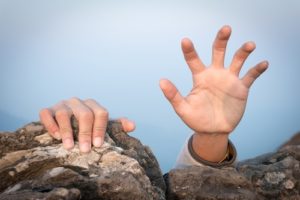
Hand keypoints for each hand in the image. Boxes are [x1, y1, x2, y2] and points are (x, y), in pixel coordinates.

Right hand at [39, 98, 134, 152]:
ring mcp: (62, 105)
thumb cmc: (88, 126)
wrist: (65, 121)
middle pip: (84, 114)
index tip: (99, 145)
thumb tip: (132, 126)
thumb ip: (117, 126)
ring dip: (67, 132)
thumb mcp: (102, 125)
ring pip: (64, 114)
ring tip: (69, 147)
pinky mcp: (48, 110)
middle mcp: (78, 102)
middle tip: (85, 150)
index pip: (101, 113)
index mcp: (92, 105)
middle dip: (86, 133)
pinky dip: (50, 124)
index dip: (101, 129)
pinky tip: (55, 137)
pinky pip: (46, 113)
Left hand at [160, 25, 267, 160]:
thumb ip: (173, 95)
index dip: (189, 50)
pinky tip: (263, 63)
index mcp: (200, 77)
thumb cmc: (196, 119)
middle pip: (218, 51)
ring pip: (238, 60)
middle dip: (222, 40)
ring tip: (249, 45)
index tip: (185, 41)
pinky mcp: (241, 88)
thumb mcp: (183, 108)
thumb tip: (161, 81)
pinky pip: (251, 76)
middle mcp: (215, 74)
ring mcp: (229, 80)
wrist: (213, 131)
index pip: (194, 60)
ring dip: (244, 51)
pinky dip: (257, 69)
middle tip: (226, 29)